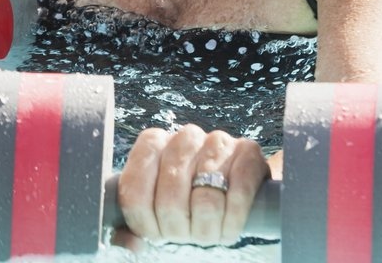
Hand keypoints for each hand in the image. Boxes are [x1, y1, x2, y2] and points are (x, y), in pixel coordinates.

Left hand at [113, 125, 272, 245]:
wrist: (233, 181)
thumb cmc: (186, 197)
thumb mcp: (155, 207)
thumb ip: (133, 226)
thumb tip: (133, 244)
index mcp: (152, 144)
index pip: (135, 193)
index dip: (145, 224)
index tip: (157, 234)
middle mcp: (184, 137)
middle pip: (170, 199)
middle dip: (177, 230)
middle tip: (186, 237)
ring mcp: (217, 141)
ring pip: (206, 201)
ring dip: (206, 230)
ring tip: (207, 233)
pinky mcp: (248, 151)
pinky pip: (239, 195)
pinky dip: (233, 222)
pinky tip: (228, 229)